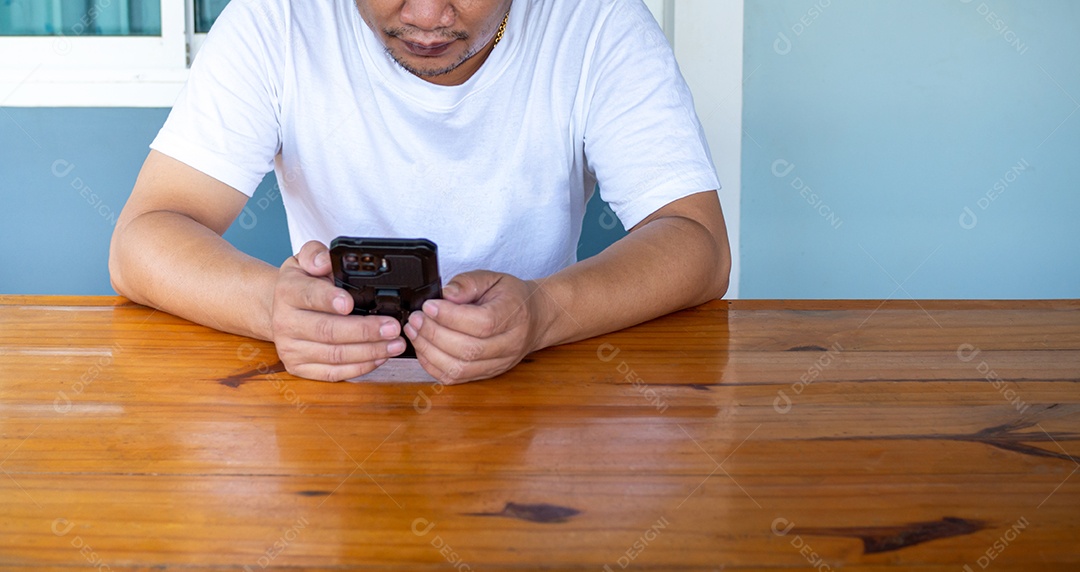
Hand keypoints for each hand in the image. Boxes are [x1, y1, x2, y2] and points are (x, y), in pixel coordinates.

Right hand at [270, 241, 406, 380]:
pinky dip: (360, 367)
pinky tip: (379, 357)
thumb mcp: (305, 260)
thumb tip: (324, 261)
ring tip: (395, 344)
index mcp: (287, 292)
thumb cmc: (302, 284)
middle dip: (365, 331)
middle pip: (328, 331)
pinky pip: (333, 373)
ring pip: (334, 355)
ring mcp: (291, 349)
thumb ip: (315, 254)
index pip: (309, 296)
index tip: (350, 303)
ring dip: (369, 351)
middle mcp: (285, 322)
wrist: (280, 309)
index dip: (330, 300)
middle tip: (392, 328)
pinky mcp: (299, 368)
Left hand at [403, 270, 552, 383]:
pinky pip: (456, 378)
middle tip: (416, 319)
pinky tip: (423, 349)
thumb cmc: (512, 297)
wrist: (534, 318)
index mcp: (514, 315)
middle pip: (469, 349)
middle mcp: (510, 344)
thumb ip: (467, 283)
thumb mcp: (492, 278)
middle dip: (434, 334)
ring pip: (460, 368)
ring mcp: (499, 363)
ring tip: (415, 332)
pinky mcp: (487, 374)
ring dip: (430, 352)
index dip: (451, 317)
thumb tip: (445, 295)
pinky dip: (433, 366)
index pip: (482, 323)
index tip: (429, 306)